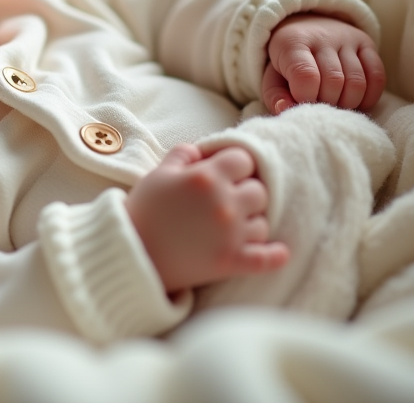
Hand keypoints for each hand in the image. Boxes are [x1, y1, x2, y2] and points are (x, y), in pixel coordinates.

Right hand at [126, 144, 288, 293]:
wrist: (133, 253)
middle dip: (245, 193)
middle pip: (259, 191)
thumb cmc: (144, 211)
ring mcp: (230, 234)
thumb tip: (201, 152)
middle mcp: (223, 204)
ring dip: (251, 223)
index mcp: (206, 178)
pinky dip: (274, 256)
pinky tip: (280, 252)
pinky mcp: (230, 262)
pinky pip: (264, 259)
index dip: (235, 166)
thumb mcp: (158, 174)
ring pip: (262, 223)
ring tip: (232, 226)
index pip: (243, 160)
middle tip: (229, 201)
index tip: (226, 174)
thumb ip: (182, 155)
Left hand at [262, 14, 384, 114]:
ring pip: (357, 82)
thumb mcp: (272, 77)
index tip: (302, 102)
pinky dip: (369, 96)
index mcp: (292, 42)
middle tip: (319, 105)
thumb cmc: (286, 62)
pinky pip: (377, 76)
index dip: (306, 98)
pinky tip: (355, 101)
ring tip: (334, 103)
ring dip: (347, 103)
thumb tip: (286, 110)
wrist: (304, 28)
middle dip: (327, 103)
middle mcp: (322, 35)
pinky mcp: (366, 42)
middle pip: (334, 82)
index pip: (306, 76)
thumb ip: (275, 96)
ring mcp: (347, 37)